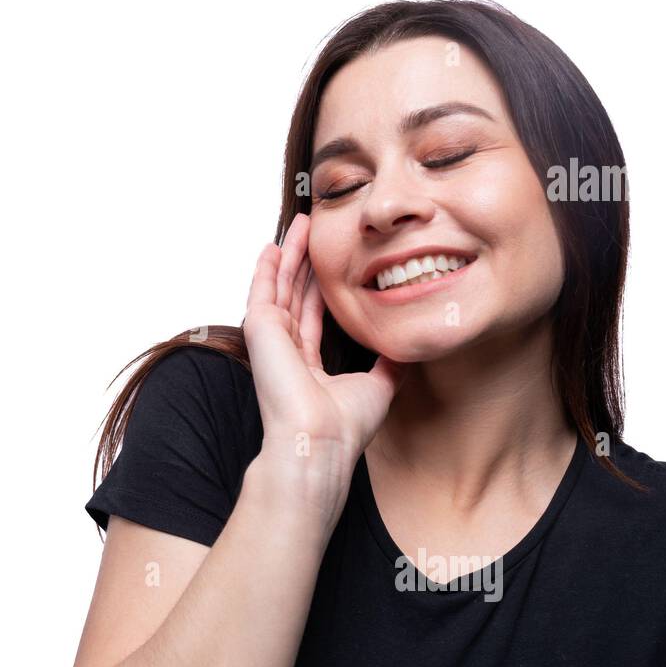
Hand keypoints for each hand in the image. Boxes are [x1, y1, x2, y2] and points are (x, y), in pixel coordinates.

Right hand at [242, 212, 407, 474]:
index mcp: (307, 365)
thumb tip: (404, 349)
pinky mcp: (261, 330)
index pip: (313, 316)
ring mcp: (271, 340)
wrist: (320, 440)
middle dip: (305, 262)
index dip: (321, 287)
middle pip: (296, 294)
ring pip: (281, 286)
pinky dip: (266, 267)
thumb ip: (387, 364)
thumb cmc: (344, 426)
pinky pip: (263, 289)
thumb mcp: (378, 386)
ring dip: (290, 255)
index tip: (333, 263)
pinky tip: (275, 246)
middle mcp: (286, 350)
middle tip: (315, 230)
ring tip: (301, 226)